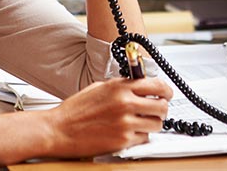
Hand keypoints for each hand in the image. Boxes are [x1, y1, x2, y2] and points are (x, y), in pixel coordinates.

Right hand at [41, 77, 172, 157]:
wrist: (59, 129)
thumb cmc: (75, 110)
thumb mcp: (100, 88)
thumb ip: (122, 86)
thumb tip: (141, 85)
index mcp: (120, 87)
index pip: (157, 85)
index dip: (166, 91)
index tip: (167, 94)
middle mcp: (125, 104)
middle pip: (162, 106)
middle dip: (161, 108)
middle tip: (156, 110)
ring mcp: (125, 123)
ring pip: (156, 124)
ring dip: (152, 123)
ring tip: (140, 122)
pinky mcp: (123, 141)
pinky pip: (143, 138)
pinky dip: (139, 136)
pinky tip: (128, 132)